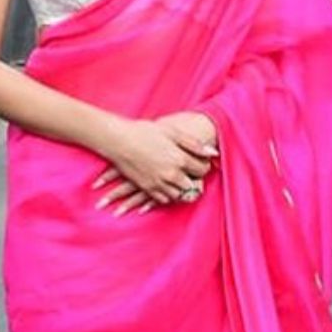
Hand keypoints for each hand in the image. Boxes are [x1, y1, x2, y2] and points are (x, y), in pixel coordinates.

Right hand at [92, 118, 215, 215]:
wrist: (119, 140)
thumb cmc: (145, 132)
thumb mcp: (172, 132)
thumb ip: (194, 144)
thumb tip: (213, 153)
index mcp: (180, 159)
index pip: (202, 170)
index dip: (203, 165)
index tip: (198, 160)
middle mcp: (172, 175)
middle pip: (194, 186)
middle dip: (195, 180)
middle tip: (191, 172)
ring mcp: (159, 184)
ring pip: (180, 195)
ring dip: (182, 189)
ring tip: (180, 179)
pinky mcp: (148, 189)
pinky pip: (165, 199)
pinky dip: (168, 194)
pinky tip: (167, 185)